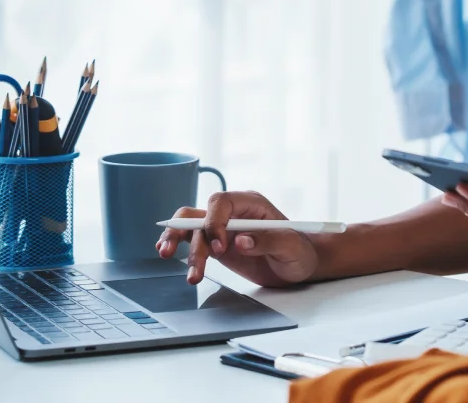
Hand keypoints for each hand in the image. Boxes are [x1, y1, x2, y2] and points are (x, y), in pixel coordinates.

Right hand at [155, 190, 319, 287]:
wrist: (300, 264)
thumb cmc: (300, 251)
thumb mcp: (291, 247)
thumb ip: (268, 241)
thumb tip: (241, 241)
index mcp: (251, 204)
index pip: (221, 203)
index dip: (214, 223)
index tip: (219, 248)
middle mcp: (233, 212)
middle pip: (200, 215)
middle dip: (185, 233)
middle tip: (178, 257)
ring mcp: (223, 227)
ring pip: (191, 228)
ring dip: (178, 244)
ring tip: (171, 262)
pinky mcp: (217, 244)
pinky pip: (192, 239)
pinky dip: (178, 245)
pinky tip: (167, 252)